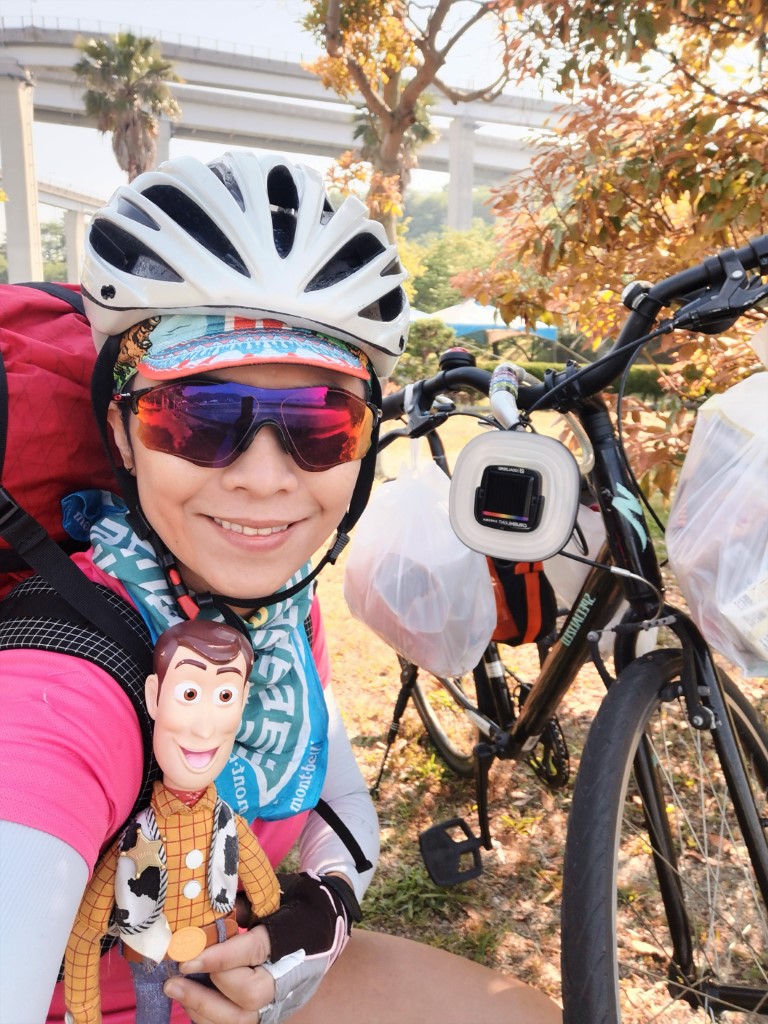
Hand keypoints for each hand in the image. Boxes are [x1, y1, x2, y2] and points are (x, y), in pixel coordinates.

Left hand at [165, 872, 360, 1022]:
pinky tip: (192, 1003)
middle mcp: (289, 976)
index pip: (251, 954)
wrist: (331, 922)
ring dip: (203, 1010)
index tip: (187, 959)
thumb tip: (208, 913)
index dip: (218, 959)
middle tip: (173, 979)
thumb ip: (245, 904)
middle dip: (206, 993)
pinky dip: (212, 1018)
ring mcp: (282, 999)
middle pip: (248, 998)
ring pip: (242, 1021)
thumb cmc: (301, 903)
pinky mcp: (273, 1011)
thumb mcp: (278, 893)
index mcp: (292, 939)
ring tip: (175, 990)